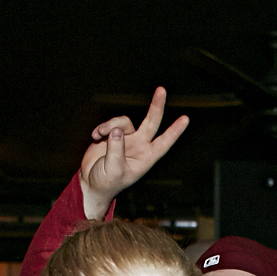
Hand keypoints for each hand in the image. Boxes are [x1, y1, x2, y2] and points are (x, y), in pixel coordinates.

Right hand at [80, 87, 189, 218]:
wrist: (91, 183)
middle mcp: (139, 146)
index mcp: (146, 158)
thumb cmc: (106, 183)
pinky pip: (110, 124)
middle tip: (161, 90)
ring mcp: (126, 140)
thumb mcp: (113, 169)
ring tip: (98, 134)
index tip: (185, 119)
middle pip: (151, 122)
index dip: (174, 131)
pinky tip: (94, 136)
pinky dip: (101, 128)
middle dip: (156, 106)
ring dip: (110, 125)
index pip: (164, 143)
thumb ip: (116, 149)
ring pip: (124, 122)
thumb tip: (117, 130)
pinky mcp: (112, 136)